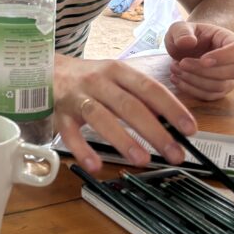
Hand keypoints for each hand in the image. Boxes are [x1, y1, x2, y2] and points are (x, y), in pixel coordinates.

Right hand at [53, 55, 195, 173]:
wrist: (44, 68)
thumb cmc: (88, 77)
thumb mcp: (115, 77)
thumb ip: (139, 96)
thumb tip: (169, 121)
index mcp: (117, 70)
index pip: (149, 88)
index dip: (171, 108)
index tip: (189, 129)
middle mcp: (98, 81)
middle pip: (129, 106)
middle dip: (155, 131)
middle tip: (174, 154)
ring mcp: (77, 97)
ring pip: (101, 117)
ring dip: (123, 139)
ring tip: (142, 160)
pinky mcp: (59, 112)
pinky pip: (69, 132)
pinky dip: (82, 149)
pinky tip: (95, 165)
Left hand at [164, 21, 233, 99]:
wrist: (183, 49)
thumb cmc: (186, 36)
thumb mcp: (179, 27)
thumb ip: (182, 31)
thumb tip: (188, 42)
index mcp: (230, 40)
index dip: (224, 57)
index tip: (202, 59)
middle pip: (233, 71)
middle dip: (204, 71)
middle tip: (181, 63)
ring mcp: (229, 77)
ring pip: (220, 86)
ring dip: (194, 80)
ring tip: (175, 69)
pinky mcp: (219, 90)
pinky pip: (210, 95)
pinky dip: (191, 90)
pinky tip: (176, 79)